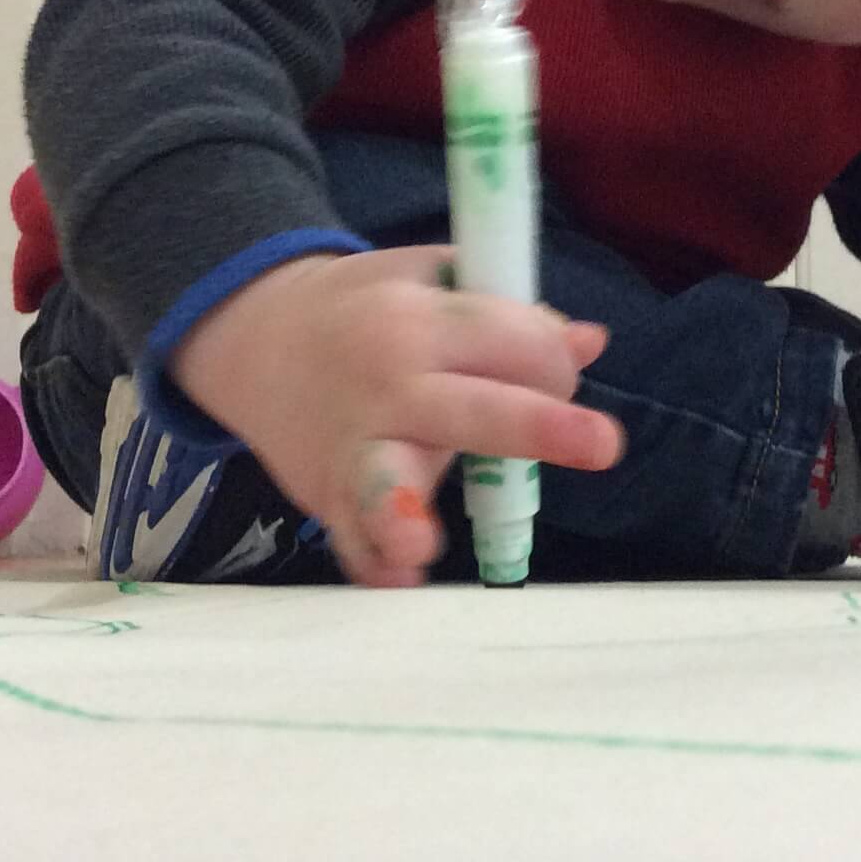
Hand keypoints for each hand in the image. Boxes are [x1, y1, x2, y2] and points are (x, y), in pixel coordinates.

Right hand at [167, 247, 623, 586]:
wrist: (256, 336)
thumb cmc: (367, 309)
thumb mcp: (431, 281)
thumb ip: (508, 310)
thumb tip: (589, 341)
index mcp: (423, 320)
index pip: (517, 342)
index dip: (554, 363)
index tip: (553, 374)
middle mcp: (390, 383)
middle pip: (473, 407)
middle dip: (537, 425)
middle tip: (604, 445)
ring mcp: (355, 444)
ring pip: (385, 482)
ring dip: (401, 514)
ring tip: (420, 543)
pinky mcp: (328, 494)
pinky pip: (351, 537)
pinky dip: (371, 562)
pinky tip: (396, 580)